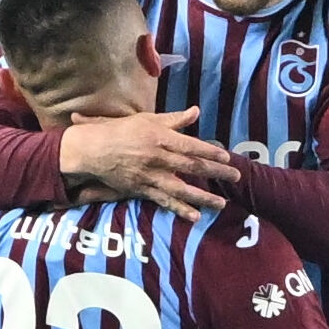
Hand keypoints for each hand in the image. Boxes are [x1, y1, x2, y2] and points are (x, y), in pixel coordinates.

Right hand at [59, 109, 239, 216]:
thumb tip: (196, 112)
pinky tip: (195, 217)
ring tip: (221, 204)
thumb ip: (174, 119)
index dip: (211, 153)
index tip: (227, 158)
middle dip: (216, 173)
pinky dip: (179, 209)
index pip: (191, 146)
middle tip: (236, 177)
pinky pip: (164, 201)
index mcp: (160, 137)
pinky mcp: (143, 189)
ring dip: (203, 197)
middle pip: (192, 167)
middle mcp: (158, 158)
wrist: (93, 149)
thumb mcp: (147, 120)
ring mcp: (150, 176)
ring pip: (181, 189)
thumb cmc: (120, 131)